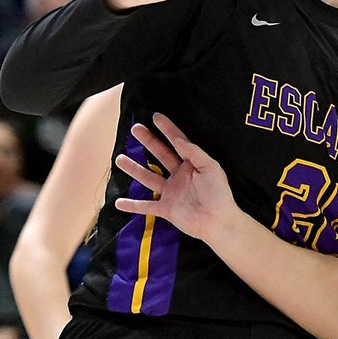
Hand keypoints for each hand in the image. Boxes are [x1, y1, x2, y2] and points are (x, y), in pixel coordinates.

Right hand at [114, 113, 237, 241]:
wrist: (218, 221)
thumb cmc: (219, 194)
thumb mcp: (210, 167)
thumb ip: (194, 152)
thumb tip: (179, 139)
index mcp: (192, 164)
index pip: (177, 143)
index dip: (167, 129)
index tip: (156, 117)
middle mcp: (179, 176)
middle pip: (160, 155)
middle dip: (148, 141)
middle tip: (135, 129)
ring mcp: (171, 192)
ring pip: (148, 178)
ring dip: (134, 169)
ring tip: (119, 159)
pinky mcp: (166, 209)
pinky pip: (145, 206)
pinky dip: (132, 205)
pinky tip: (118, 202)